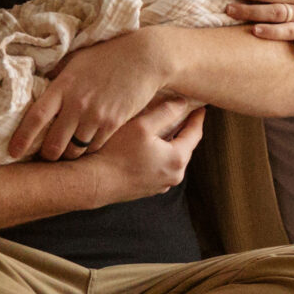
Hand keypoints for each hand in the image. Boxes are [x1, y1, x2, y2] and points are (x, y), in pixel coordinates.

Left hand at [14, 28, 171, 161]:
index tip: (12, 152)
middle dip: (47, 155)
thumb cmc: (108, 56)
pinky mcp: (114, 123)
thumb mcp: (76, 61)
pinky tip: (88, 144)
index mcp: (63, 86)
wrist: (145, 58)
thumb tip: (36, 86)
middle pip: (54, 144)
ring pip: (75, 149)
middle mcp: (77, 104)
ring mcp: (96, 115)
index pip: (35, 118)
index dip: (21, 139)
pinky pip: (95, 146)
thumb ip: (57, 77)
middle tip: (45, 155)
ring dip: (69, 154)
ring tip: (67, 152)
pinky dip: (89, 148)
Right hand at [77, 102, 204, 201]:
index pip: (195, 134)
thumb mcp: (142, 125)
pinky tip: (148, 146)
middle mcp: (174, 175)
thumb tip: (182, 103)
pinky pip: (160, 167)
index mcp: (177, 159)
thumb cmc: (116, 153)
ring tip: (166, 128)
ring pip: (171, 158)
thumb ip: (165, 112)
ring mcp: (161, 185)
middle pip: (185, 147)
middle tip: (184, 115)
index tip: (201, 108)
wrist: (92, 182)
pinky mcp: (147, 189)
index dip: (197, 119)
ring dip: (170, 144)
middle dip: (184, 131)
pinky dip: (159, 156)